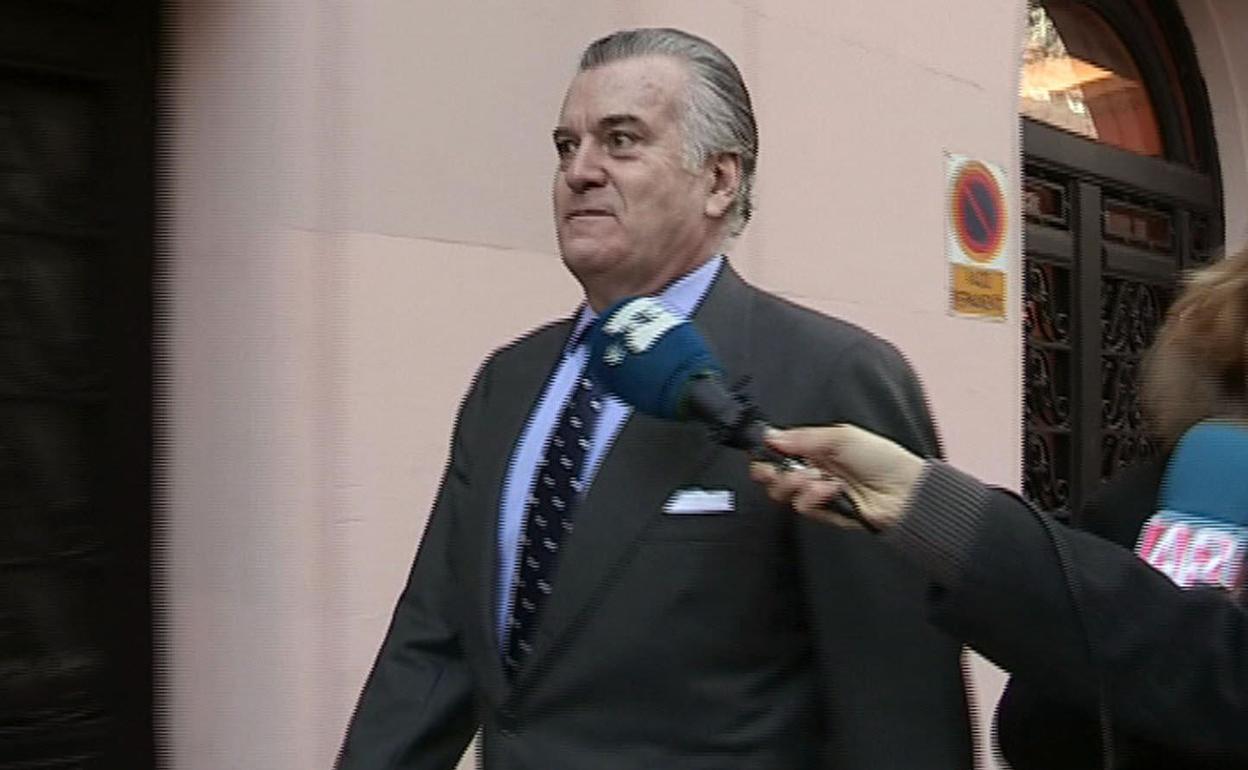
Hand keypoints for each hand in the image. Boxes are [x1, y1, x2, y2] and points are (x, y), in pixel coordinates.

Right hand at [749, 424, 925, 530]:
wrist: (904, 493)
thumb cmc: (879, 458)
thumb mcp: (842, 437)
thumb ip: (803, 438)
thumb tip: (769, 436)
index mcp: (814, 448)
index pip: (778, 450)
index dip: (765, 451)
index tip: (761, 450)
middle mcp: (810, 470)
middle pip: (771, 475)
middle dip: (769, 471)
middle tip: (773, 470)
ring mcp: (815, 493)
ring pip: (783, 493)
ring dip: (794, 483)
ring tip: (816, 478)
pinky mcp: (822, 514)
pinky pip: (803, 507)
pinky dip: (813, 497)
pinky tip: (832, 490)